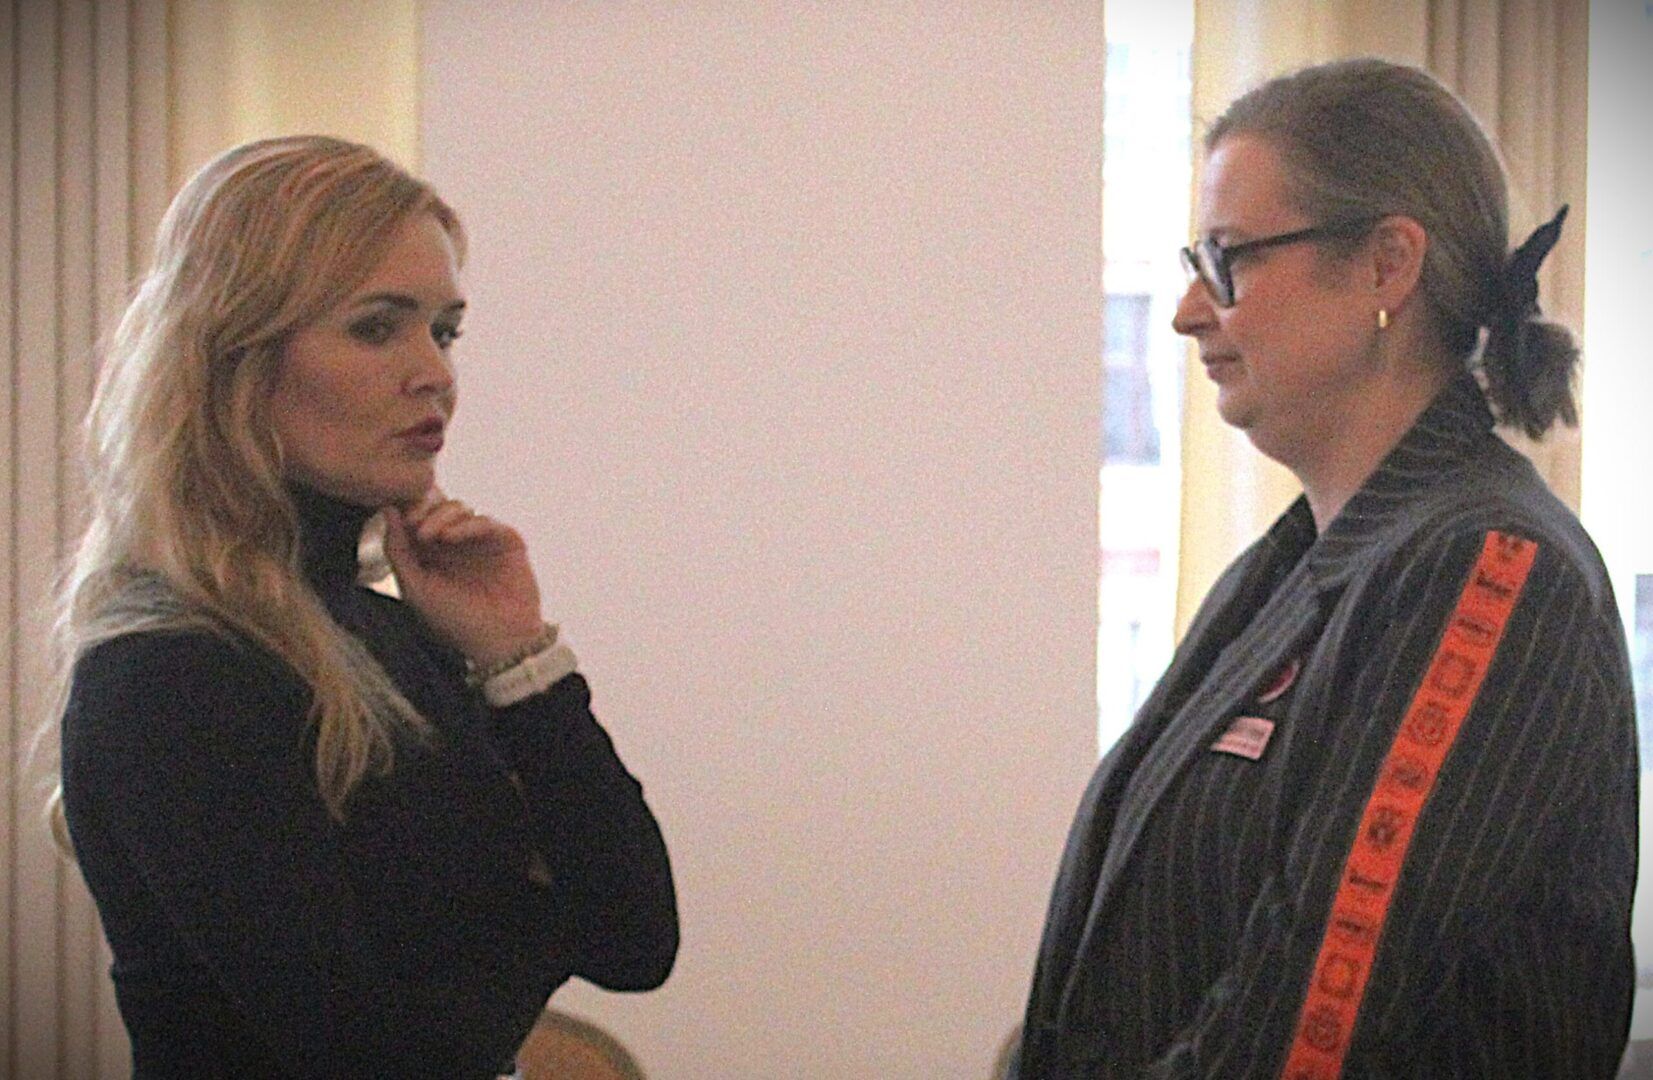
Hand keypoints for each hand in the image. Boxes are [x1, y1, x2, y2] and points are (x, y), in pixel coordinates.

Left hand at [381, 491, 545, 667]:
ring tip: (431, 536)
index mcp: (431, 553)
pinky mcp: (506, 541)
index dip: (407, 510)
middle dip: (423, 509)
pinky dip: (466, 524)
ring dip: (442, 516)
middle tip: (415, 525)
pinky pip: (486, 521)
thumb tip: (387, 510)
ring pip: (460, 509)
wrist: (499, 640)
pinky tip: (451, 537)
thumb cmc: (455, 621)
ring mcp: (481, 541)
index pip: (416, 517)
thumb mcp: (415, 588)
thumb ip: (398, 551)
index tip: (401, 520)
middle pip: (436, 506)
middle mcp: (456, 544)